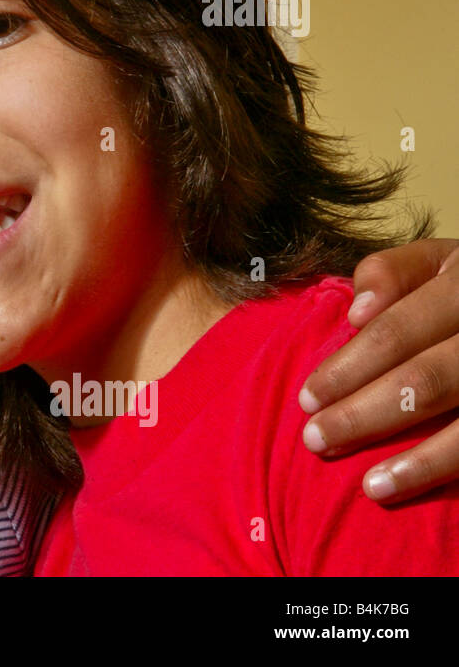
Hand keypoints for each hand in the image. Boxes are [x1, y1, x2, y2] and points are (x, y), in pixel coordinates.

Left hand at [300, 239, 458, 502]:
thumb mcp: (437, 262)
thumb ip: (392, 274)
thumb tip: (358, 313)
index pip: (396, 333)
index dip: (348, 368)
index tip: (306, 399)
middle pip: (426, 381)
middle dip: (364, 415)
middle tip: (315, 441)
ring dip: (417, 461)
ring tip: (370, 487)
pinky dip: (447, 469)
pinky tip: (417, 488)